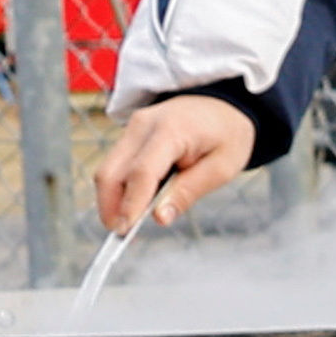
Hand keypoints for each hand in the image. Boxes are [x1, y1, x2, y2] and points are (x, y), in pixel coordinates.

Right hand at [90, 93, 254, 234]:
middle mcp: (143, 125)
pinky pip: (115, 164)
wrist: (224, 104)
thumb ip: (189, 191)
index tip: (125, 230)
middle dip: (110, 206)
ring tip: (127, 222)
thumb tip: (159, 218)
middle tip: (121, 233)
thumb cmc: (227, 135)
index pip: (142, 172)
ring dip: (112, 199)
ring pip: (107, 169)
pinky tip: (133, 204)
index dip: (130, 204)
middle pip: (111, 171)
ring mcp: (132, 127)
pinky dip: (119, 187)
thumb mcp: (222, 168)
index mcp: (172, 130)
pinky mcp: (129, 134)